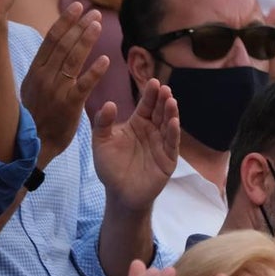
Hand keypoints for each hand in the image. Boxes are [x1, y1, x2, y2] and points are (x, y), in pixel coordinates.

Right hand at [20, 2, 108, 163]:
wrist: (34, 146)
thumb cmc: (35, 117)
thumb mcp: (32, 87)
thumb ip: (43, 67)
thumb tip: (53, 46)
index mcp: (35, 70)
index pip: (51, 39)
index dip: (65, 21)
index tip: (77, 6)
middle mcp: (44, 76)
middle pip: (63, 44)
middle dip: (79, 25)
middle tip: (93, 12)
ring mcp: (56, 90)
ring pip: (72, 59)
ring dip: (86, 39)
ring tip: (98, 24)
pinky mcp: (69, 105)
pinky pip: (84, 85)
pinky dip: (95, 71)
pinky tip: (106, 59)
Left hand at [92, 77, 179, 213]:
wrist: (119, 193)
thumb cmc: (110, 167)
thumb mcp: (101, 142)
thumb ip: (102, 123)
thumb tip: (109, 103)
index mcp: (138, 124)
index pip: (146, 106)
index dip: (150, 94)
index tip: (153, 82)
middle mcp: (152, 131)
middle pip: (160, 112)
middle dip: (163, 100)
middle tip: (164, 88)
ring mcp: (162, 144)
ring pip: (169, 125)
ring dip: (171, 113)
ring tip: (171, 101)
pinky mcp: (168, 159)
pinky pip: (172, 143)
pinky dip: (174, 132)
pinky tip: (174, 122)